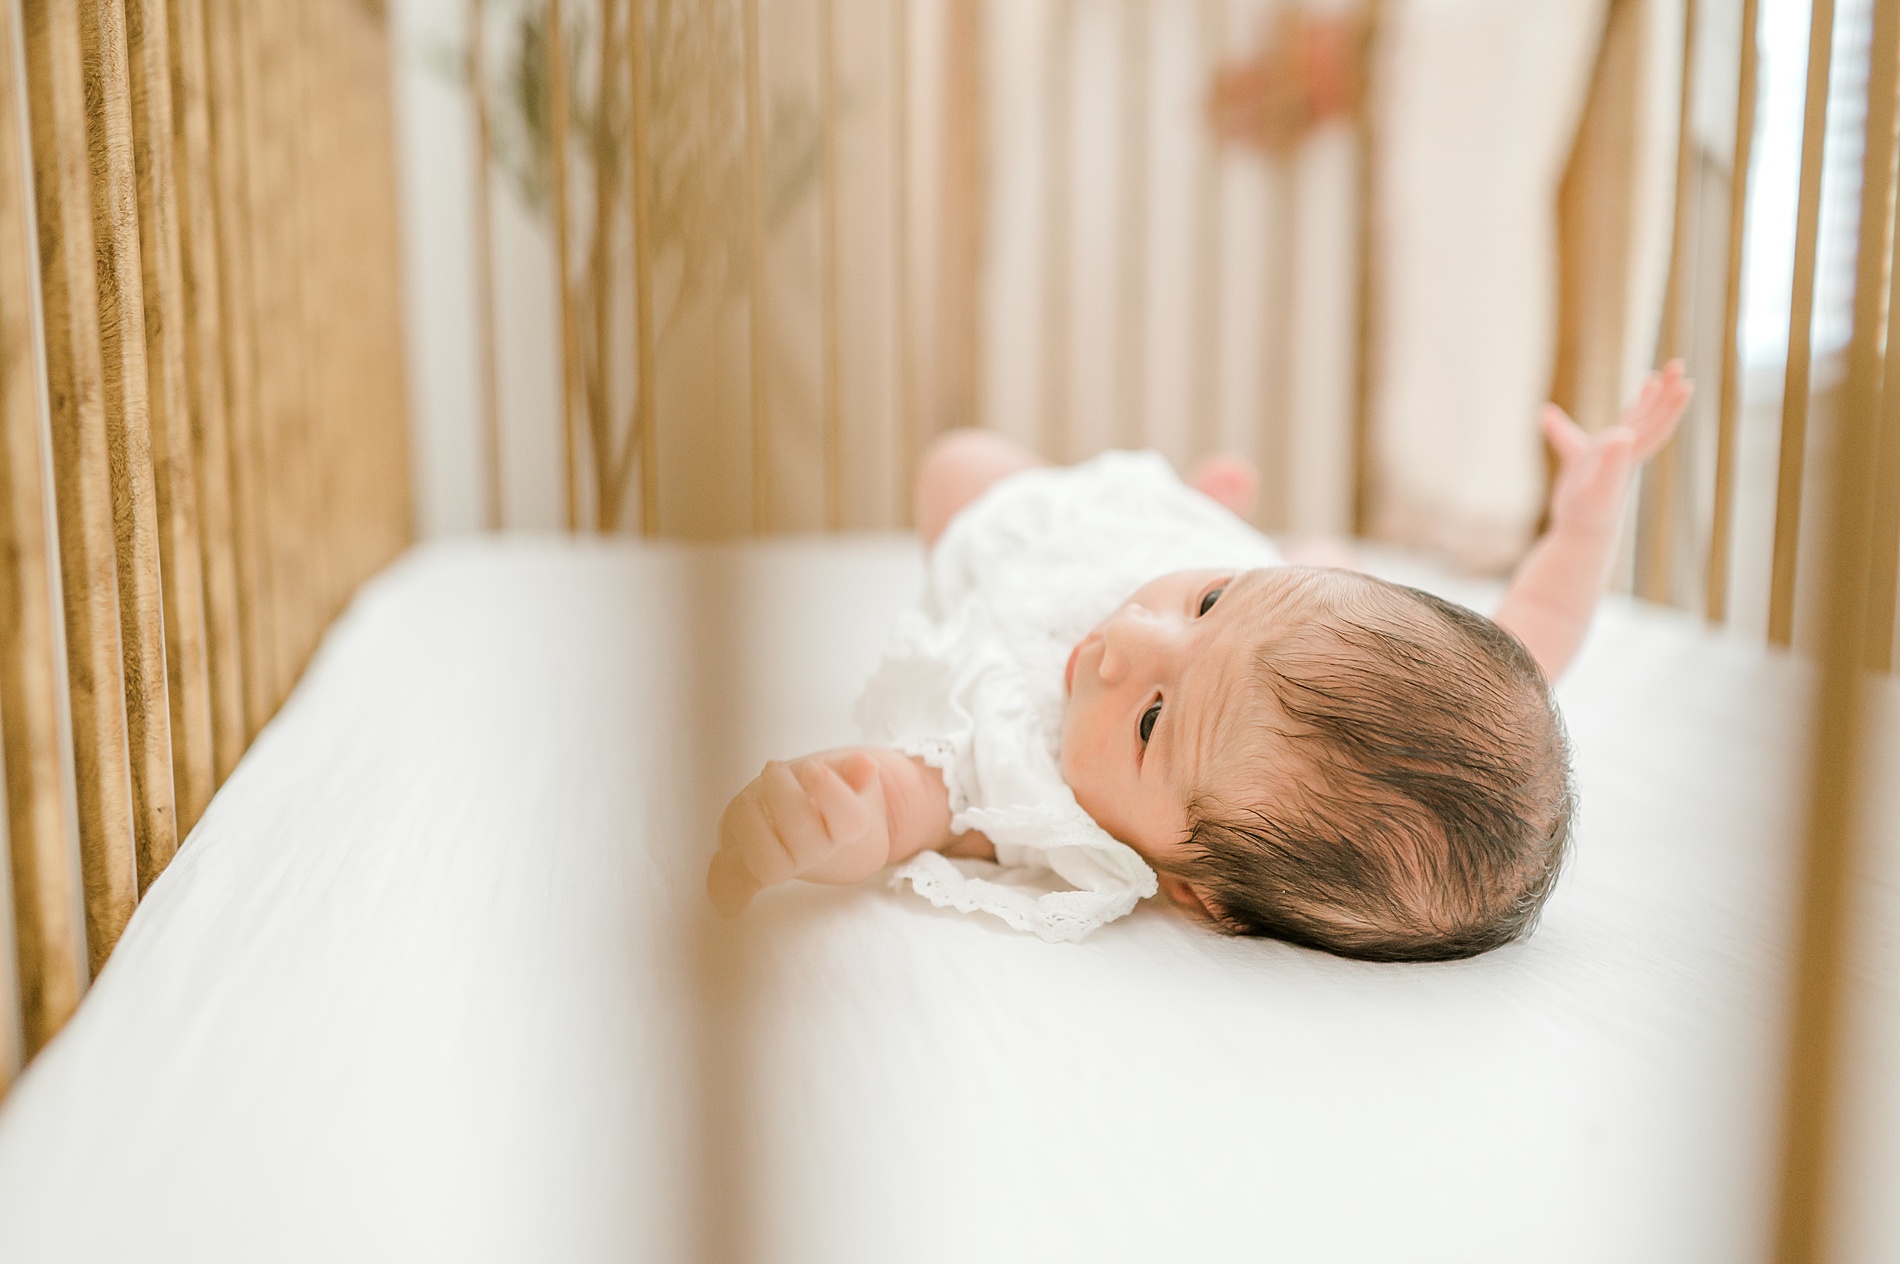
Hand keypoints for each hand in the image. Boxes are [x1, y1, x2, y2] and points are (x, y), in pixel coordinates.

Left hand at [706, 751, 891, 916]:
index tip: (813, 769)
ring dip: (751, 825)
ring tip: (750, 797)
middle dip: (783, 796)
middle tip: (773, 768)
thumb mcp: (837, 773)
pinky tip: (718, 858)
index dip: (830, 792)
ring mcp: (785, 865)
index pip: (849, 819)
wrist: (807, 826)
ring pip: (770, 864)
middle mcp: (817, 853)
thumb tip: (866, 766)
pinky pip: (736, 890)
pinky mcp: (751, 872)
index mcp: (844, 828)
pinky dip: (723, 885)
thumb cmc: (817, 792)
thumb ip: (849, 770)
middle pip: (804, 837)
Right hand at [1542, 361, 1692, 536]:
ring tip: (1653, 377)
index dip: (1669, 404)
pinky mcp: (1584, 466)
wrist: (1579, 536)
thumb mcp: (1600, 487)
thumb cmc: (1590, 514)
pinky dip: (1560, 427)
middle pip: (1651, 417)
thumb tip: (1621, 435)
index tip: (1684, 381)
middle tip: (1678, 365)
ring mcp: (1606, 459)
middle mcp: (1623, 453)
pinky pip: (1577, 439)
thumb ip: (1613, 461)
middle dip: (1665, 392)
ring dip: (1643, 401)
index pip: (1655, 424)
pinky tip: (1543, 414)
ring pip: (1630, 424)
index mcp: (1629, 454)